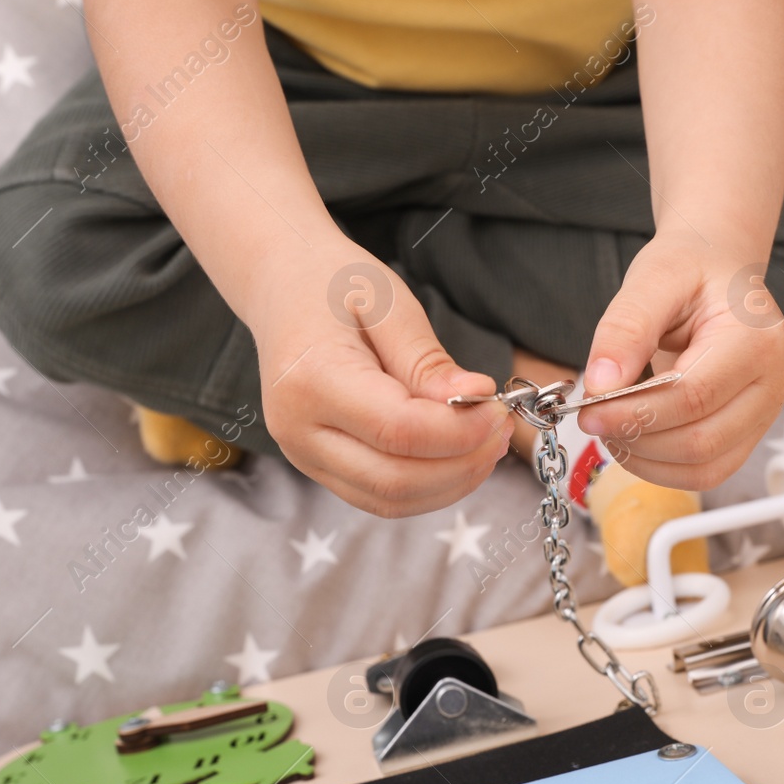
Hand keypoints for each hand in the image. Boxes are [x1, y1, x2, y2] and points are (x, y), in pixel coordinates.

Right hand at [245, 238, 511, 517]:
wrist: (281, 286)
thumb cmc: (334, 283)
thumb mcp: (388, 302)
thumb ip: (428, 360)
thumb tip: (476, 400)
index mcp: (311, 380)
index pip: (398, 432)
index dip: (460, 432)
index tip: (497, 408)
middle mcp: (298, 430)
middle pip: (394, 481)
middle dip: (463, 464)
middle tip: (501, 429)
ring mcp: (303, 455)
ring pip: (390, 500)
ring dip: (452, 483)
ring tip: (488, 443)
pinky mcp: (318, 466)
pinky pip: (380, 497)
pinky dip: (429, 486)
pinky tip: (459, 455)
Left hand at [577, 231, 783, 489]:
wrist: (718, 269)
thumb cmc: (690, 269)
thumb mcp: (653, 279)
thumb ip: (626, 329)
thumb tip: (599, 387)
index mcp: (757, 339)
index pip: (693, 396)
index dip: (636, 412)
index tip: (588, 410)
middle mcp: (774, 381)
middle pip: (701, 440)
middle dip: (637, 438)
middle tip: (593, 419)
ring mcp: (767, 412)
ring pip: (705, 467)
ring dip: (647, 460)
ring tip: (612, 429)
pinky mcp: (750, 432)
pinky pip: (708, 471)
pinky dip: (663, 468)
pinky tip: (635, 441)